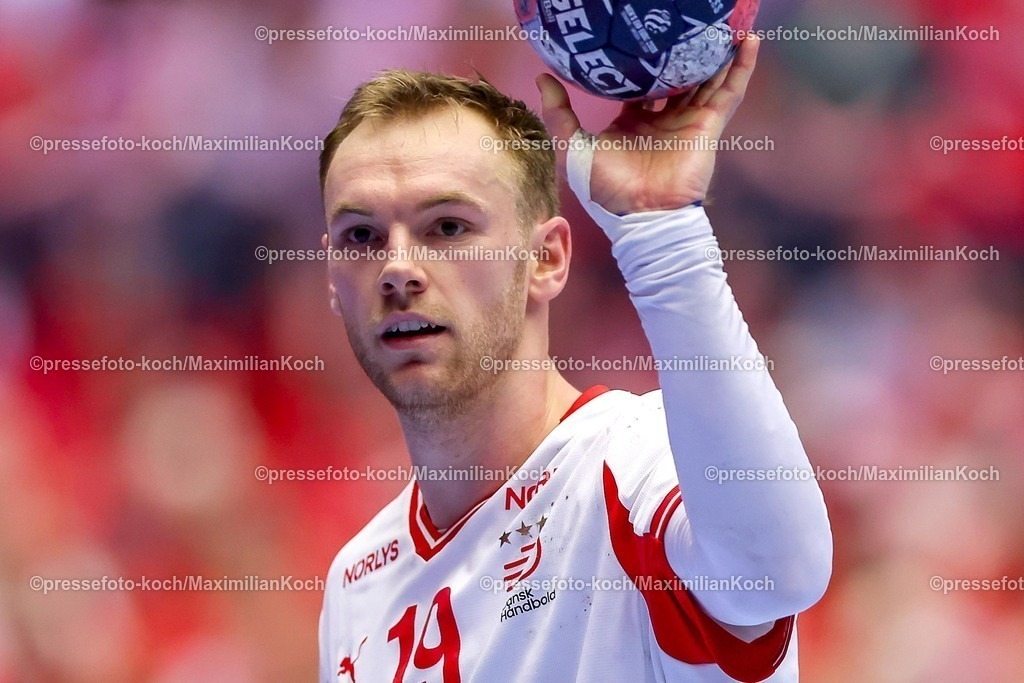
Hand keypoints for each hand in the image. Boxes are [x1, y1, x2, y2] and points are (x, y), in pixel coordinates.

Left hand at [536, 36, 759, 214]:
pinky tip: (749, 40)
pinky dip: (742, 67)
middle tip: (686, 24)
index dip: (643, 62)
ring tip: (726, 23)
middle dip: (685, 53)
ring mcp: (688, 122)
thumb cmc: (606, 189)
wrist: (641, 215)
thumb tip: (542, 78)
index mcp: (632, 122)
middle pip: (678, 77)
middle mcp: (662, 120)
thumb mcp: (574, 147)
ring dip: (719, 52)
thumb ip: (560, 113)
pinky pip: (729, 92)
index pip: (641, 84)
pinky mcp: (708, 127)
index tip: (642, 36)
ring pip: (708, 79)